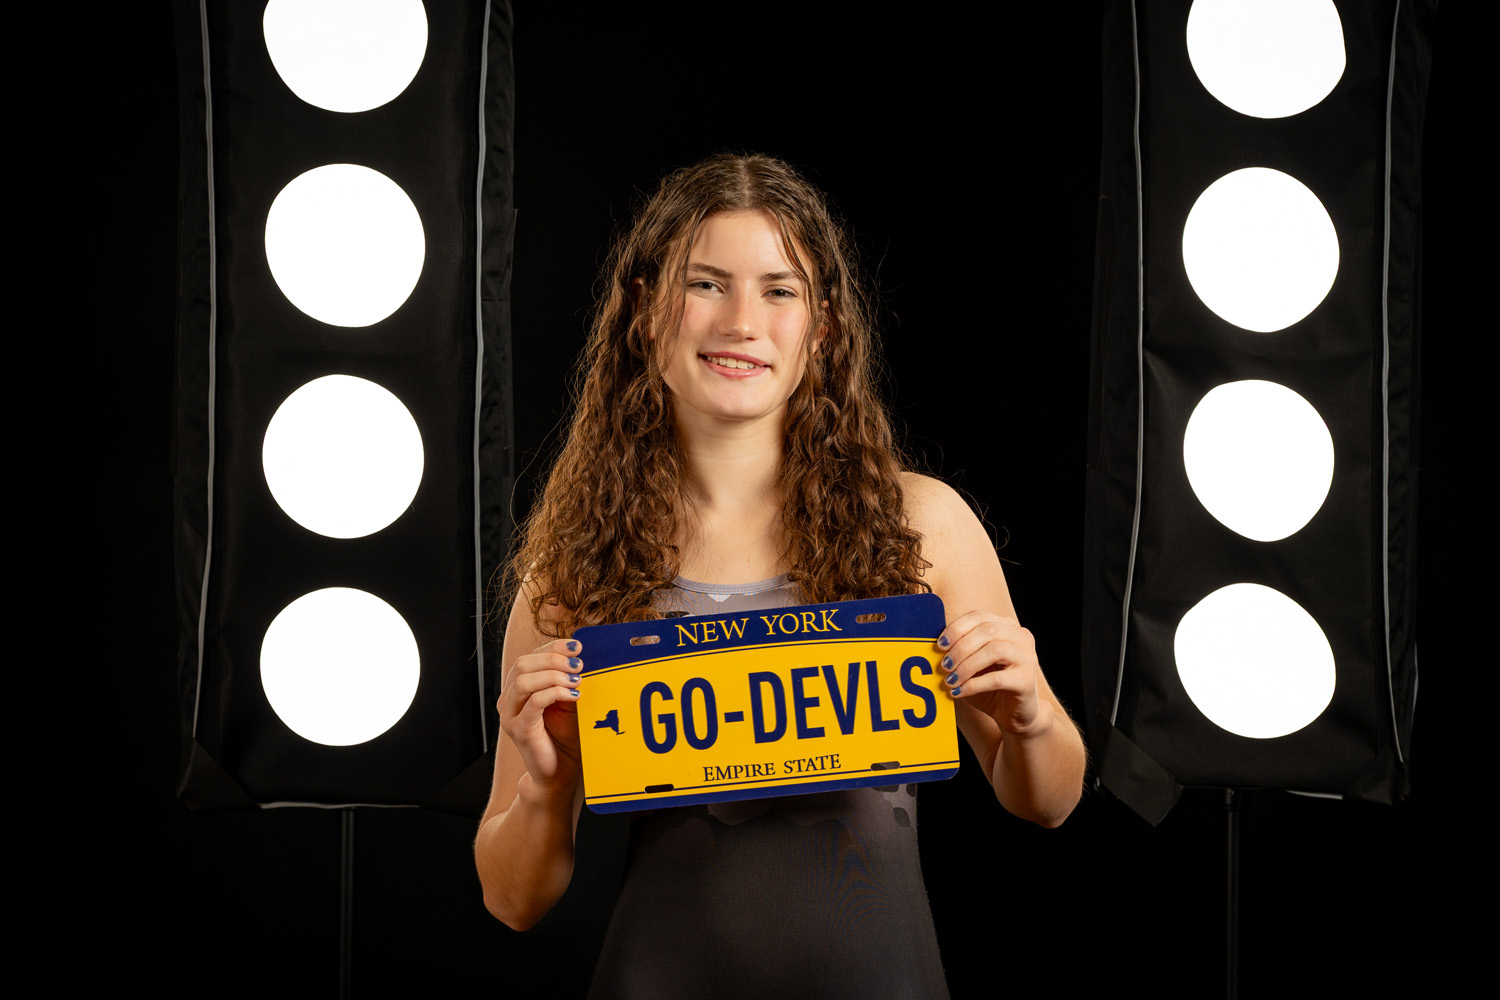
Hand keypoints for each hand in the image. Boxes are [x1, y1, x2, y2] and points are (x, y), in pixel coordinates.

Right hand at [498, 638, 584, 793]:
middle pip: (522, 664)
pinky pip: (534, 702)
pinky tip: (573, 695)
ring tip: (577, 680)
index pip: (530, 657)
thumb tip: (580, 656)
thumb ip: (567, 680)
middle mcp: (508, 699)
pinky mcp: (519, 729)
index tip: (577, 646)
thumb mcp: (568, 701)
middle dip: (553, 658)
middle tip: (578, 665)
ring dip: (554, 675)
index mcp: (517, 689)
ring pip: (524, 680)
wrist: (559, 772)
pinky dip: (555, 692)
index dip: (553, 647)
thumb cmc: (564, 737)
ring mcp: (510, 715)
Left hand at [936, 611, 1050, 737]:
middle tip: (944, 665)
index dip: (957, 628)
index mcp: (1007, 627)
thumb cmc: (990, 686)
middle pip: (987, 630)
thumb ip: (960, 651)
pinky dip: (973, 685)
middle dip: (960, 647)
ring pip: (994, 651)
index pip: (979, 616)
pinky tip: (959, 692)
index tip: (940, 645)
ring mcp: (1028, 657)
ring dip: (966, 666)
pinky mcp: (1027, 680)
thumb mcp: (973, 664)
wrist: (1015, 714)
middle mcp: (1021, 637)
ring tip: (950, 680)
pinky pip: (996, 678)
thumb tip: (935, 645)